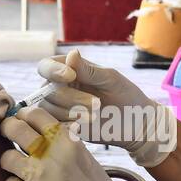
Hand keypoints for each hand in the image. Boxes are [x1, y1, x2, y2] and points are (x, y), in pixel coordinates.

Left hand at [0, 107, 180, 180]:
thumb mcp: (80, 150)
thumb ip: (57, 138)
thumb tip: (29, 126)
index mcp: (65, 138)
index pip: (34, 113)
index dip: (22, 116)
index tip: (21, 121)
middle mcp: (51, 153)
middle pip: (14, 128)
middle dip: (8, 130)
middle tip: (8, 135)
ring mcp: (39, 175)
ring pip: (6, 158)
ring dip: (10, 162)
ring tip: (19, 168)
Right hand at [35, 49, 175, 167]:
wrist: (134, 123)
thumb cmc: (125, 95)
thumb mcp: (109, 79)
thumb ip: (89, 70)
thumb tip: (71, 53)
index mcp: (68, 71)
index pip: (45, 66)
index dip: (53, 71)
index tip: (71, 76)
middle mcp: (59, 88)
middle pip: (48, 90)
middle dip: (71, 97)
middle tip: (97, 104)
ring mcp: (59, 109)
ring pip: (48, 109)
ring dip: (71, 112)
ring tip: (94, 116)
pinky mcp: (64, 127)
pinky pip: (53, 127)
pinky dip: (66, 126)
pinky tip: (82, 127)